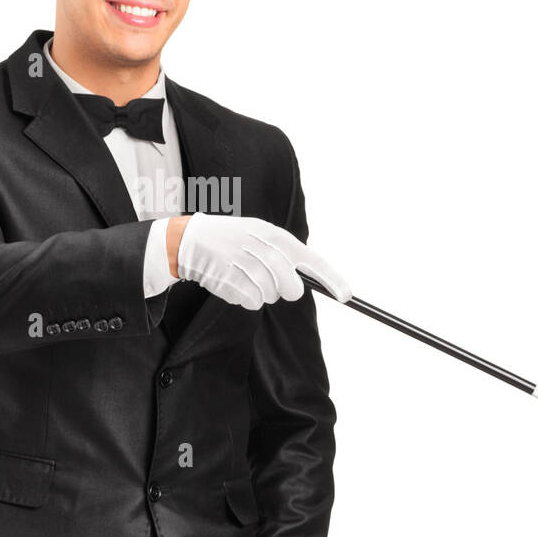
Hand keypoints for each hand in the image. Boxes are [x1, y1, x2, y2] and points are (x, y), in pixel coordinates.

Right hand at [169, 213, 350, 309]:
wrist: (190, 240)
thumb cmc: (230, 239)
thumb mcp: (259, 234)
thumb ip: (284, 253)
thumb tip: (307, 279)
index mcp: (275, 235)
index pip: (312, 259)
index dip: (332, 279)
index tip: (347, 296)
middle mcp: (264, 249)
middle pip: (292, 288)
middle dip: (284, 290)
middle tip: (267, 280)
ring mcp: (247, 266)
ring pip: (270, 297)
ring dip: (259, 292)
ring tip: (242, 274)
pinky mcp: (231, 281)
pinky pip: (251, 302)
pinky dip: (244, 297)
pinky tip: (232, 282)